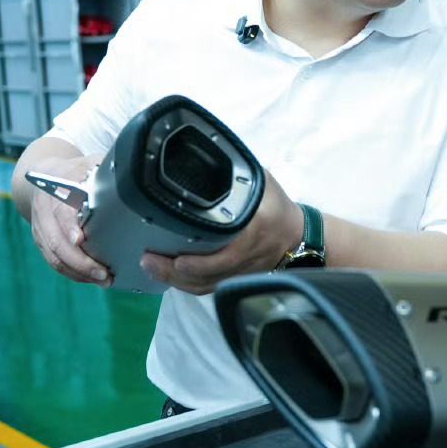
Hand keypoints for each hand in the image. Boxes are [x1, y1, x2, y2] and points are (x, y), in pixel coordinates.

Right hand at [28, 154, 111, 284]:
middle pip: (56, 241)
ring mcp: (41, 228)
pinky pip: (55, 262)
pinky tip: (91, 278)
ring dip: (79, 272)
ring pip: (54, 256)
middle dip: (80, 261)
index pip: (61, 211)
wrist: (44, 175)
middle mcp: (45, 211)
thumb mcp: (89, 164)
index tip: (81, 239)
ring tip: (104, 281)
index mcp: (57, 190)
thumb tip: (132, 175)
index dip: (69, 226)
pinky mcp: (42, 241)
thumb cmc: (76, 171)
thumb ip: (106, 172)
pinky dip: (73, 273)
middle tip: (104, 274)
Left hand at [139, 168, 305, 294]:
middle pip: (208, 274)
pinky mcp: (235, 279)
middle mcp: (247, 256)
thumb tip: (199, 159)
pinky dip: (186, 284)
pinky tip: (166, 275)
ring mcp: (240, 272)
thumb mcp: (260, 182)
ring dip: (176, 280)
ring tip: (150, 267)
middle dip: (176, 272)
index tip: (178, 258)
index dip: (203, 261)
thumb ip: (234, 176)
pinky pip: (208, 288)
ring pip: (206, 285)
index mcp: (256, 229)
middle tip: (148, 260)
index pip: (230, 251)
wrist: (298, 235)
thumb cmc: (276, 204)